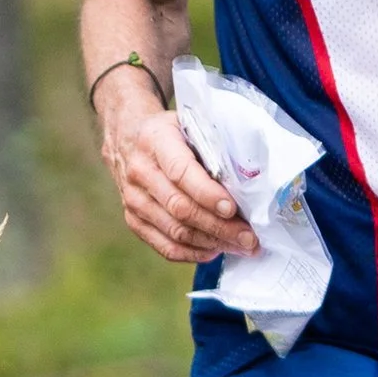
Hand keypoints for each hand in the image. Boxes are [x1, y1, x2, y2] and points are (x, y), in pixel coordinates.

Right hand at [100, 78, 258, 264]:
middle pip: (180, 208)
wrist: (127, 138)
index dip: (208, 194)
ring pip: (175, 231)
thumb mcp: (190, 124)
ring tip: (241, 247)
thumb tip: (250, 179)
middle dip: (219, 226)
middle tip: (250, 238)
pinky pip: (164, 245)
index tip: (233, 209)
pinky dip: (192, 253)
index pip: (181, 172)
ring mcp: (133, 199)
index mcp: (155, 140)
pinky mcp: (133, 220)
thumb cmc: (172, 132)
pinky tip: (215, 250)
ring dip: (212, 243)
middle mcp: (139, 172)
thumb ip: (213, 146)